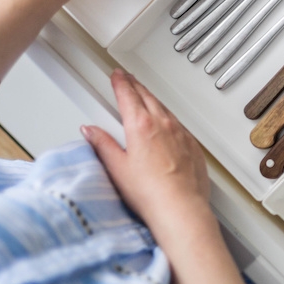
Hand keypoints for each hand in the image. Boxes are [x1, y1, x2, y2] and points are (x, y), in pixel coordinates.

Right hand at [83, 70, 210, 230]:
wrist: (180, 207)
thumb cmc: (150, 192)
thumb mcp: (117, 167)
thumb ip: (103, 144)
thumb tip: (91, 131)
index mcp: (141, 126)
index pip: (128, 95)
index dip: (120, 83)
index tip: (117, 75)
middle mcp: (164, 124)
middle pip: (147, 97)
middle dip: (135, 86)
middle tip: (128, 79)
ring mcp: (181, 133)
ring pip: (165, 108)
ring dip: (152, 99)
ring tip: (145, 95)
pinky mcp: (192, 145)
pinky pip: (179, 124)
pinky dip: (168, 117)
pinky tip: (165, 123)